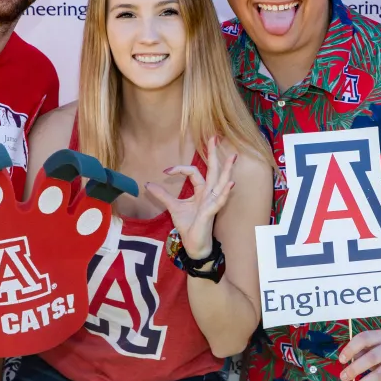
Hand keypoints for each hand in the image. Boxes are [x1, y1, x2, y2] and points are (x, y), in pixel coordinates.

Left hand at [145, 137, 235, 259]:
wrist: (194, 244)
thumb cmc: (188, 225)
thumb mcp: (173, 207)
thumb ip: (162, 195)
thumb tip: (148, 184)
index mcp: (201, 190)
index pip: (194, 172)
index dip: (180, 168)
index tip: (166, 171)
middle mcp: (209, 194)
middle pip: (213, 170)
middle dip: (214, 154)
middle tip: (215, 136)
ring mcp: (212, 202)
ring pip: (221, 183)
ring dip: (227, 170)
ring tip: (232, 156)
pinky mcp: (211, 213)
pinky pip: (219, 201)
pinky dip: (225, 192)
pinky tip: (230, 183)